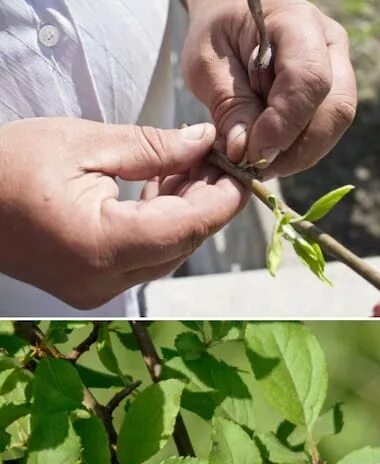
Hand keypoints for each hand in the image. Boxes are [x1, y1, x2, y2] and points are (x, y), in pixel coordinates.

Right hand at [0, 119, 245, 309]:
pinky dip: (160, 224)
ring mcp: (97, 291)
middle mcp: (105, 281)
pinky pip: (144, 258)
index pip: (189, 227)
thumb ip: (151, 148)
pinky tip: (164, 187)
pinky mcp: (91, 287)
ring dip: (186, 211)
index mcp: (103, 246)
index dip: (224, 198)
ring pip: (168, 253)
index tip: (243, 168)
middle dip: (208, 201)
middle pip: (183, 242)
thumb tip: (203, 143)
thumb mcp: (82, 143)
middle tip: (219, 158)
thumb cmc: (4, 166)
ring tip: (192, 164)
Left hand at [182, 0, 356, 177]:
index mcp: (297, 22)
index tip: (253, 154)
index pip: (308, 80)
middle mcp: (330, 44)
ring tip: (261, 160)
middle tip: (258, 167)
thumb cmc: (216, 31)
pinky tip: (272, 150)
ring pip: (335, 124)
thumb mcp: (206, 62)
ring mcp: (340, 67)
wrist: (232, 14)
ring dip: (300, 152)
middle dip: (298, 148)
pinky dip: (300, 148)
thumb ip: (228, 105)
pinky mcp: (336, 91)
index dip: (285, 123)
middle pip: (335, 108)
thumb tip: (246, 153)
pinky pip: (327, 128)